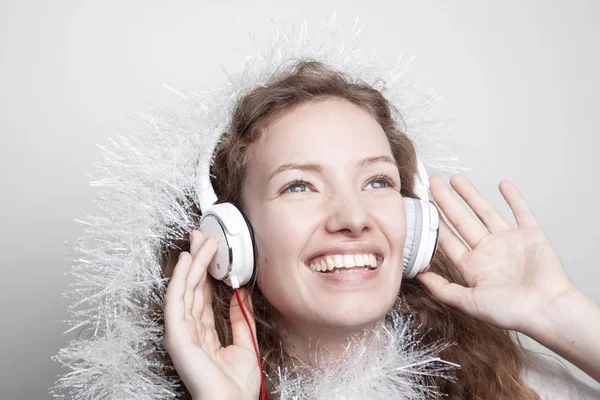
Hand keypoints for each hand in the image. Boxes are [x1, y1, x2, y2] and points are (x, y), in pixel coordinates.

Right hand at [164, 230, 260, 399]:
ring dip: (193, 263)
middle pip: (191, 287)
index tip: (212, 250)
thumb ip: (242, 316)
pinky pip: (176, 303)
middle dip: (197, 260)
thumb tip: (242, 291)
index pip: (202, 294)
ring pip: (184, 289)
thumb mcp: (245, 341)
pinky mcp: (177, 336)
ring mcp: (182, 332)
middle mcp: (190, 329)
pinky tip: (187, 262)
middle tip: (203, 237)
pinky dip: (180, 281)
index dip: (206, 271)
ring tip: (200, 241)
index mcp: (204, 332)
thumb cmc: (236, 385)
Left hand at [416, 175, 576, 332]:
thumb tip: (418, 276)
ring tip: (456, 179)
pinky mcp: (530, 235)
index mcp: (473, 266)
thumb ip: (443, 289)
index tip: (423, 207)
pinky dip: (514, 198)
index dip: (435, 223)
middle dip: (446, 201)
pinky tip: (503, 184)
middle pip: (461, 220)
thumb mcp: (468, 302)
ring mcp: (508, 241)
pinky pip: (521, 211)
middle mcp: (488, 251)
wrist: (547, 309)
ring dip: (471, 195)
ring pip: (485, 212)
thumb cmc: (511, 312)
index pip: (448, 239)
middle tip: (433, 182)